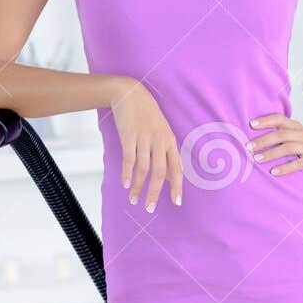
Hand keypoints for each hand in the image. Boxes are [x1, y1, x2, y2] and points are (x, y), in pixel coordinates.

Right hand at [109, 78, 183, 211]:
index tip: (176, 202)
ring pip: (143, 168)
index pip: (176, 168)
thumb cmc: (147, 115)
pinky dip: (127, 173)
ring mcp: (144, 138)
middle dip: (155, 193)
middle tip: (150, 208)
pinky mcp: (129, 136)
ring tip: (134, 199)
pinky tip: (125, 184)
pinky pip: (129, 159)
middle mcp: (159, 141)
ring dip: (138, 186)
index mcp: (170, 141)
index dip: (177, 186)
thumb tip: (169, 176)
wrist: (130, 94)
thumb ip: (165, 153)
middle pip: (160, 172)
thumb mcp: (161, 132)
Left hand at [247, 114, 302, 180]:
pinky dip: (285, 168)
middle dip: (263, 140)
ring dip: (271, 153)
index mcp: (297, 128)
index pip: (280, 119)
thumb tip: (256, 140)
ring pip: (288, 147)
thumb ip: (283, 137)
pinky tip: (273, 172)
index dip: (266, 120)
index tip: (251, 124)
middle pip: (281, 134)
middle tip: (248, 147)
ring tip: (256, 159)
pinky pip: (298, 163)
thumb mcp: (299, 139)